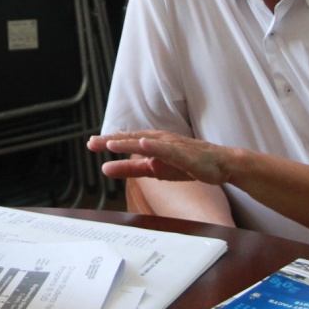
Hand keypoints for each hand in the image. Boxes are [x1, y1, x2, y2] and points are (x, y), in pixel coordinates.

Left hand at [88, 130, 235, 184]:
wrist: (218, 165)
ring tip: (110, 143)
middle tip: (91, 142)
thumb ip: (129, 169)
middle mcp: (159, 140)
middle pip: (131, 140)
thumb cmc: (186, 164)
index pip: (125, 142)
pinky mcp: (184, 153)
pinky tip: (144, 144)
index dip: (108, 142)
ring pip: (146, 142)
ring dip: (128, 142)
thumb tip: (104, 168)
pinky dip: (155, 145)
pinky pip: (168, 149)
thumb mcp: (152, 169)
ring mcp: (172, 145)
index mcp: (150, 143)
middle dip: (111, 141)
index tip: (90, 144)